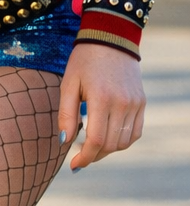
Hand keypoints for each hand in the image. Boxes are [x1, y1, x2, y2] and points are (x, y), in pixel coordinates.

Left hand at [58, 43, 145, 169]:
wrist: (110, 39)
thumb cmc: (83, 61)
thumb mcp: (68, 85)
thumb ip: (66, 115)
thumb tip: (64, 142)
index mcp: (101, 99)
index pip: (96, 141)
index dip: (84, 157)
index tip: (74, 165)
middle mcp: (122, 104)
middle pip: (110, 145)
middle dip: (93, 156)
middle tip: (79, 156)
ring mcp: (135, 104)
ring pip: (124, 142)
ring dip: (107, 150)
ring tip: (92, 147)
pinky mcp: (141, 102)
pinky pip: (135, 132)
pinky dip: (122, 141)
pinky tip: (108, 138)